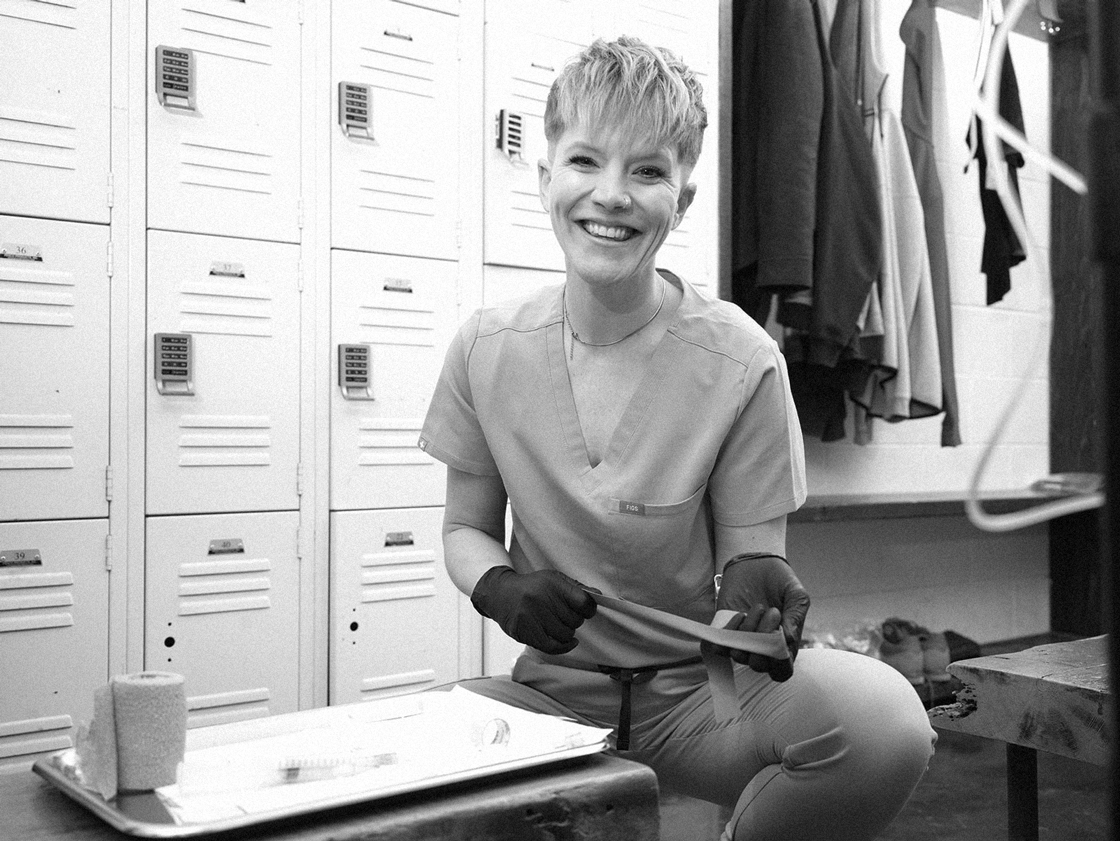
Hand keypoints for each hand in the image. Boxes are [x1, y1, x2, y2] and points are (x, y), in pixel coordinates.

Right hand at [470, 566, 597, 654]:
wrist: (500, 593)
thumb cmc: (532, 587)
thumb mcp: (553, 580)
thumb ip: (576, 588)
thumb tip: (599, 596)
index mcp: (552, 583)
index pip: (583, 602)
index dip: (589, 609)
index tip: (586, 610)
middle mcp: (541, 598)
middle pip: (575, 620)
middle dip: (575, 620)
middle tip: (565, 616)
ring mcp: (532, 616)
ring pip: (565, 634)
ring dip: (567, 633)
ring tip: (558, 624)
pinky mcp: (525, 631)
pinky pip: (552, 646)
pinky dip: (564, 647)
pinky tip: (569, 642)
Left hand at [715, 553, 809, 680]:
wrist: (756, 562)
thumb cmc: (780, 581)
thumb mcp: (797, 595)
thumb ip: (796, 616)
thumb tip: (788, 639)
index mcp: (784, 645)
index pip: (781, 672)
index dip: (780, 665)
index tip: (781, 642)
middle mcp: (762, 648)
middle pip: (758, 666)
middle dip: (764, 641)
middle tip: (773, 612)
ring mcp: (743, 640)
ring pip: (739, 655)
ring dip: (748, 632)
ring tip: (758, 607)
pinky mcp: (725, 630)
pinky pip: (720, 646)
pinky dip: (728, 633)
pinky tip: (739, 614)